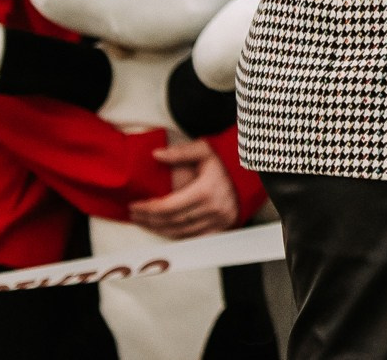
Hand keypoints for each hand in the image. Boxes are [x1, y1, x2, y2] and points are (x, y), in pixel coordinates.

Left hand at [127, 140, 241, 239]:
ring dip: (159, 229)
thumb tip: (157, 155)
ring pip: (180, 233)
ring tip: (145, 222)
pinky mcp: (222, 227)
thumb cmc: (229, 159)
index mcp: (207, 191)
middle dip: (149, 219)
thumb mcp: (205, 149)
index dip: (148, 209)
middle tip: (134, 214)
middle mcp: (213, 209)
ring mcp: (219, 221)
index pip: (169, 206)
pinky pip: (193, 238)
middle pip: (172, 221)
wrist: (253, 171)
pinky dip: (176, 235)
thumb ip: (180, 152)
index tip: (135, 206)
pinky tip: (164, 229)